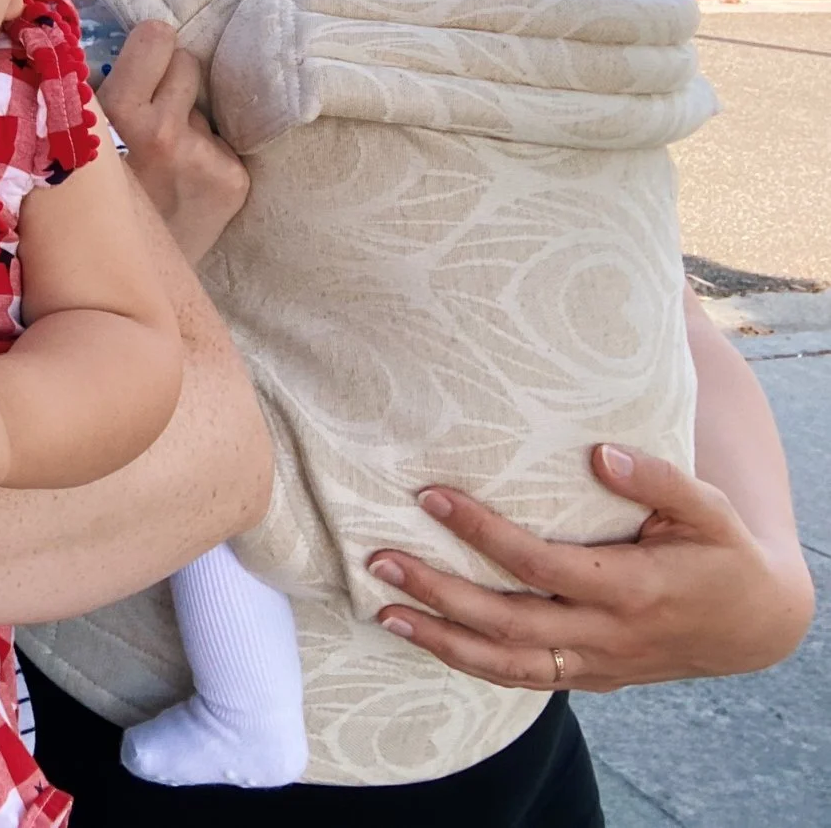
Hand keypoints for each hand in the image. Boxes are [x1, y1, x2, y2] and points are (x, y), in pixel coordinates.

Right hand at [98, 19, 248, 263]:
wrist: (127, 282)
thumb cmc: (95, 199)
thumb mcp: (79, 142)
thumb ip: (94, 95)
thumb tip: (117, 43)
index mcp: (119, 115)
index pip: (157, 37)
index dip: (151, 48)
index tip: (143, 61)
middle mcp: (166, 132)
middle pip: (188, 61)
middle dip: (172, 79)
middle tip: (153, 111)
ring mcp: (205, 157)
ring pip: (202, 105)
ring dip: (187, 119)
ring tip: (166, 158)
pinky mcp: (233, 181)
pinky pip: (221, 141)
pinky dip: (206, 155)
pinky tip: (185, 183)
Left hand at [369, 443, 816, 691]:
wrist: (754, 626)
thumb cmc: (723, 554)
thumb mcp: (709, 509)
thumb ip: (658, 479)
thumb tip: (600, 454)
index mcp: (632, 589)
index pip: (540, 565)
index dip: (483, 533)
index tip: (431, 496)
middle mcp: (607, 635)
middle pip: (508, 622)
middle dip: (438, 594)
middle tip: (379, 559)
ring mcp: (595, 663)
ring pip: (506, 665)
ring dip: (440, 640)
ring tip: (382, 610)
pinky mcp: (588, 677)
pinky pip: (520, 679)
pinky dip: (468, 663)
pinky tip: (426, 639)